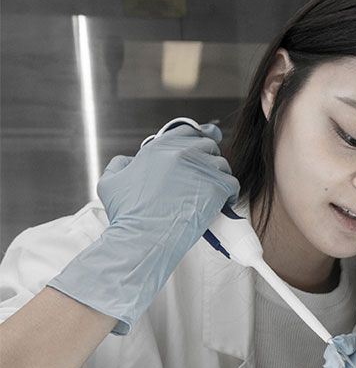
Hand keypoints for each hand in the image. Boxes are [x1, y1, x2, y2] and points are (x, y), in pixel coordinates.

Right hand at [48, 120, 237, 333]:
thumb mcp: (111, 182)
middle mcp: (182, 153)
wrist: (143, 237)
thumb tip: (128, 161)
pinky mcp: (216, 188)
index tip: (207, 139)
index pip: (187, 130)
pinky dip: (230, 193)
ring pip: (223, 164)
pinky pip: (232, 183)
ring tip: (213, 192)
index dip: (200, 135)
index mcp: (159, 147)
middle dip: (209, 158)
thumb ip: (120, 164)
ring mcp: (200, 169)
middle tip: (206, 176)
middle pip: (208, 146)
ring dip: (220, 176)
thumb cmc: (127, 215)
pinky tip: (224, 202)